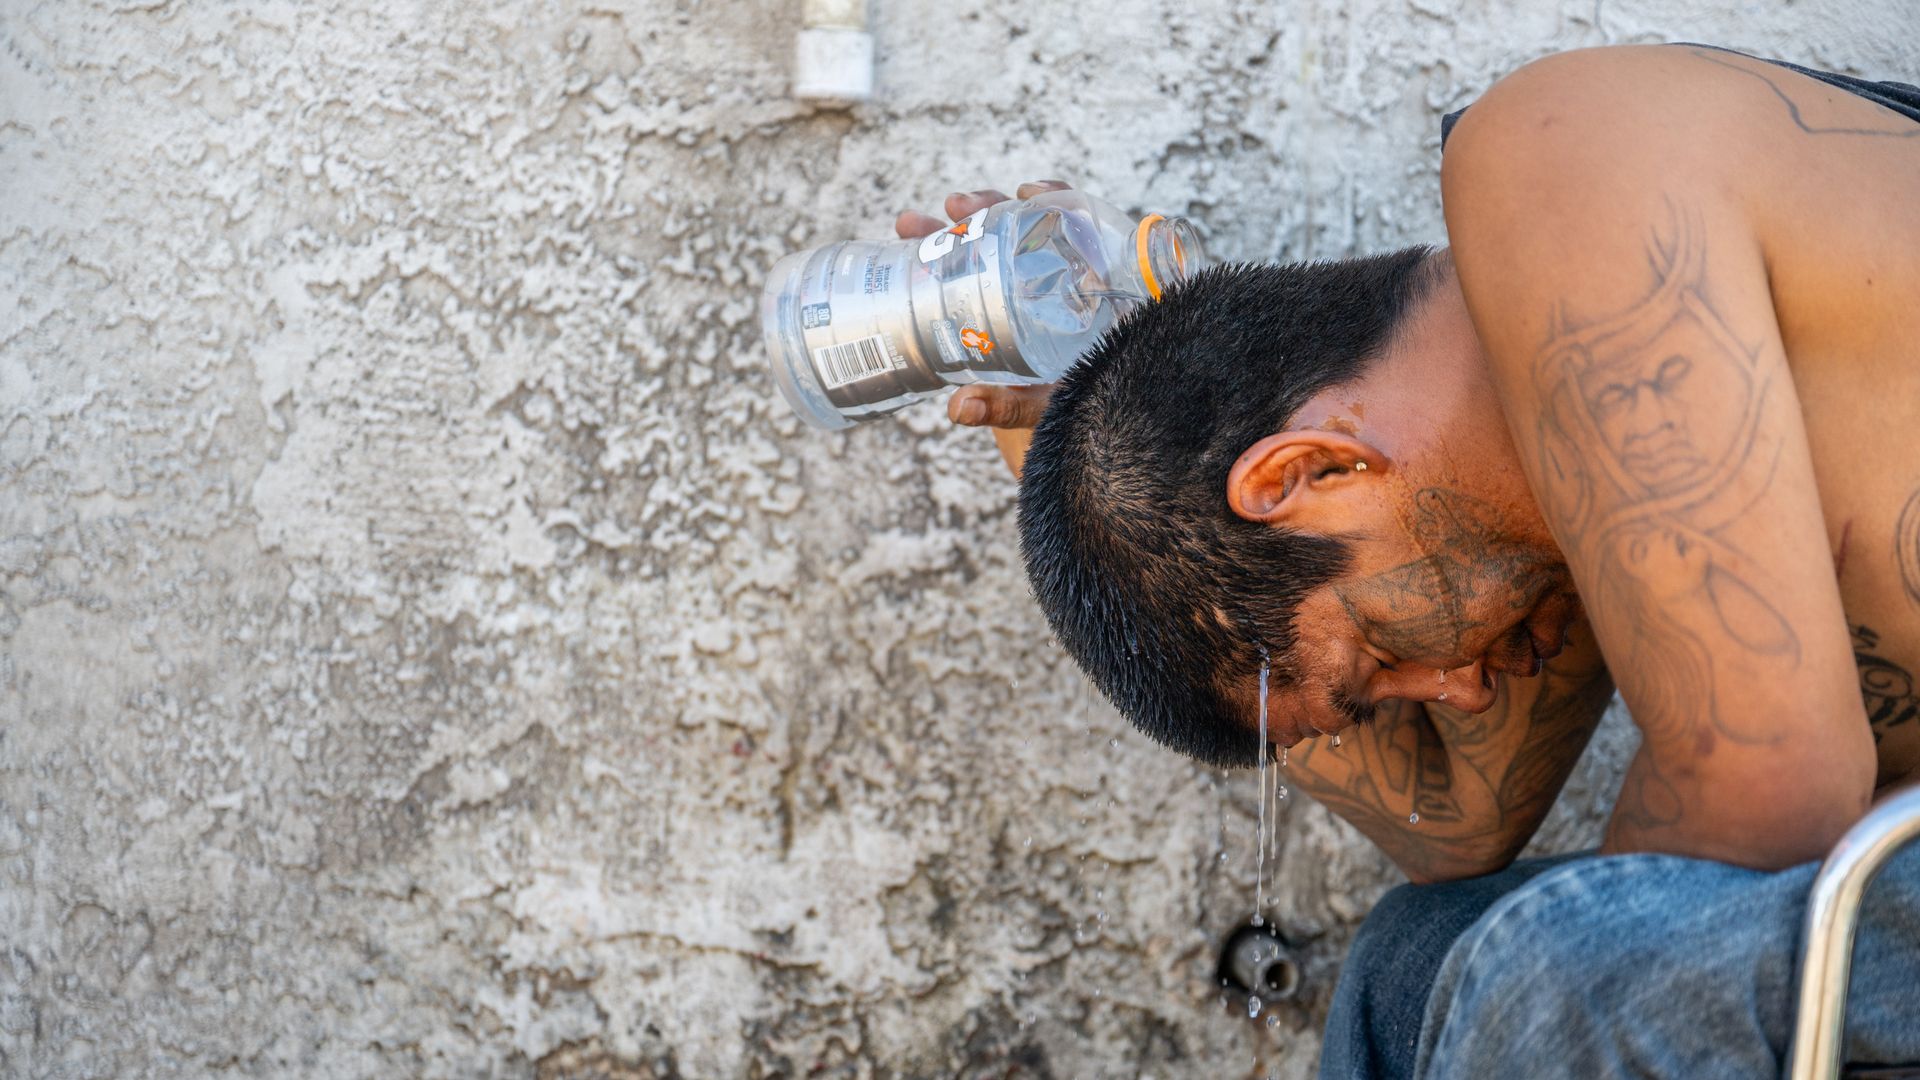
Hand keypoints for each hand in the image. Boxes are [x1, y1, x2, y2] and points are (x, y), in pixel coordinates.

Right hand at [893, 180, 1069, 479]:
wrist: (1063, 425)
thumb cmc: (1073, 413)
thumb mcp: (1046, 406)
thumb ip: (1009, 405)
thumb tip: (959, 407)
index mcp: (1090, 295)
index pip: (1079, 228)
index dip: (1056, 200)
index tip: (1027, 191)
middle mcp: (1057, 284)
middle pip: (1024, 229)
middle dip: (986, 210)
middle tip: (955, 206)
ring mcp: (1023, 291)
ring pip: (990, 246)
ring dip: (950, 230)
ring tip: (912, 225)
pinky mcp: (998, 304)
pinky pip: (971, 269)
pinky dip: (941, 254)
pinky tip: (912, 243)